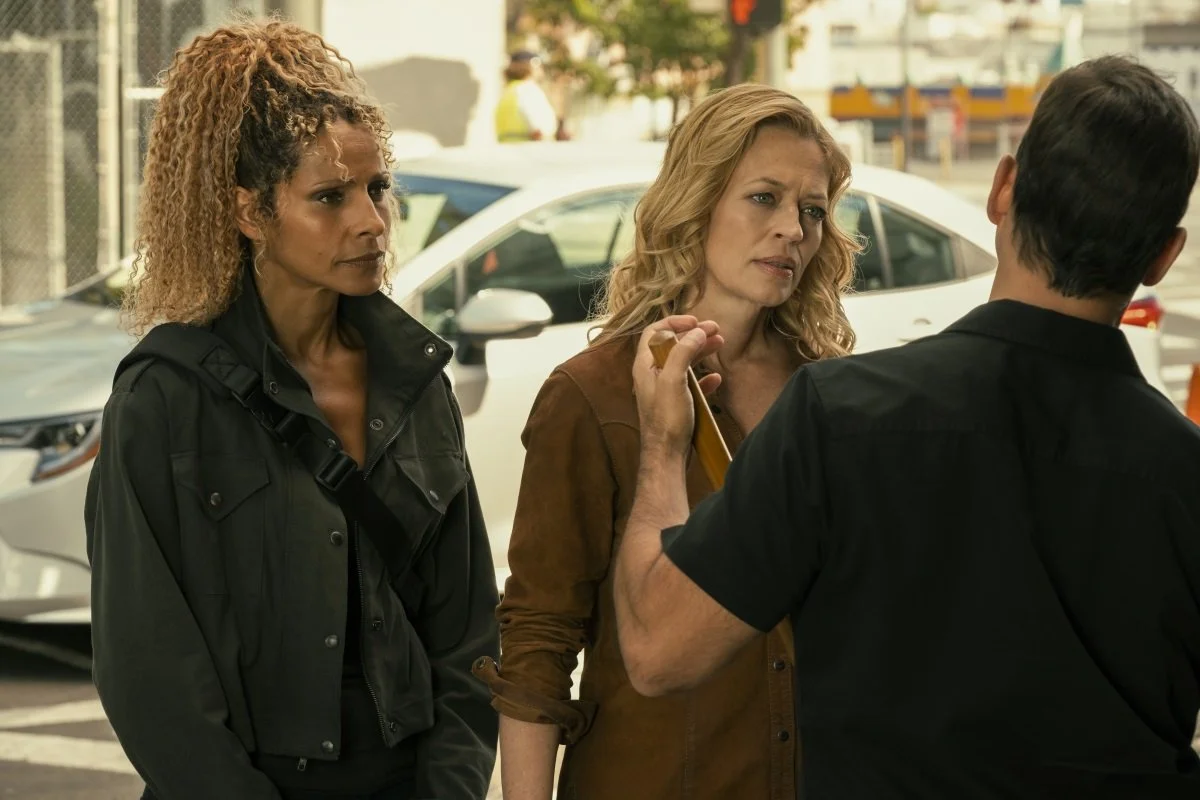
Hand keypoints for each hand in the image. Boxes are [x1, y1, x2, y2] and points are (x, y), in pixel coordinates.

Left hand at [633, 316, 722, 456]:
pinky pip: (690, 384)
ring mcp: (664, 390)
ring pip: (683, 363)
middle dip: (693, 335)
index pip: (655, 332)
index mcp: (645, 366)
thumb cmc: (666, 420)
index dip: (674, 322)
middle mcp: (652, 375)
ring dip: (701, 352)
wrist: (667, 456)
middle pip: (672, 345)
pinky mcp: (675, 404)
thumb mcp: (673, 381)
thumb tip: (696, 331)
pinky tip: (716, 379)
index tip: (696, 320)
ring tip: (720, 344)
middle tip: (715, 329)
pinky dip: (704, 378)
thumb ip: (683, 353)